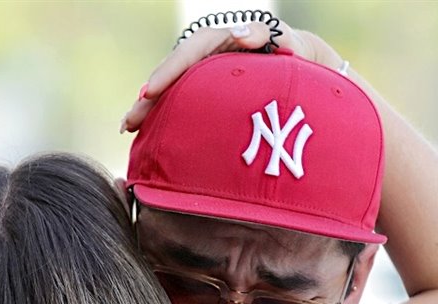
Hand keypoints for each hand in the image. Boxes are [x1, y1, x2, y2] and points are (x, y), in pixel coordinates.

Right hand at [121, 19, 342, 132]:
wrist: (308, 70)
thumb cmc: (306, 62)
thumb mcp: (299, 50)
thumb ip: (284, 42)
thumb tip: (251, 37)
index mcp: (232, 39)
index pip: (195, 50)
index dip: (173, 70)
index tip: (154, 90)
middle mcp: (215, 52)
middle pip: (176, 69)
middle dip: (153, 92)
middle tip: (133, 117)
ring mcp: (210, 71)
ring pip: (174, 84)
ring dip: (150, 104)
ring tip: (129, 126)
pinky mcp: (208, 89)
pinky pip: (181, 98)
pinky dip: (163, 112)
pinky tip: (143, 131)